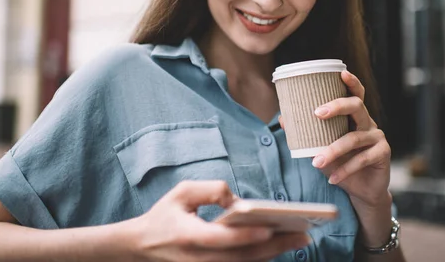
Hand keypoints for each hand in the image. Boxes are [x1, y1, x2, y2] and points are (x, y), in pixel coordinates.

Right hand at [130, 181, 310, 261]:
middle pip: (242, 257)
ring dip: (273, 253)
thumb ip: (211, 189)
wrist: (142, 246)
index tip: (269, 229)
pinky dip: (261, 258)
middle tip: (302, 235)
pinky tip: (280, 246)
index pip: (221, 239)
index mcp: (189, 236)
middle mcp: (199, 259)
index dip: (245, 236)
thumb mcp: (182, 192)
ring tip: (299, 239)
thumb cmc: (165, 215)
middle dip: (274, 246)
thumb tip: (238, 200)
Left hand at [279, 70, 390, 208]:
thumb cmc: (340, 163)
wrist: (360, 190)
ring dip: (333, 151)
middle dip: (337, 106)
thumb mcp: (321, 148)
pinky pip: (362, 159)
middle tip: (317, 113)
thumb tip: (284, 119)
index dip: (352, 82)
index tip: (342, 73)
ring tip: (317, 163)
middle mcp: (367, 123)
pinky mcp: (383, 153)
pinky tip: (332, 178)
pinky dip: (344, 170)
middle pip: (357, 106)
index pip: (355, 94)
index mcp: (353, 117)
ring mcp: (377, 137)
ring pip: (354, 138)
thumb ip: (306, 135)